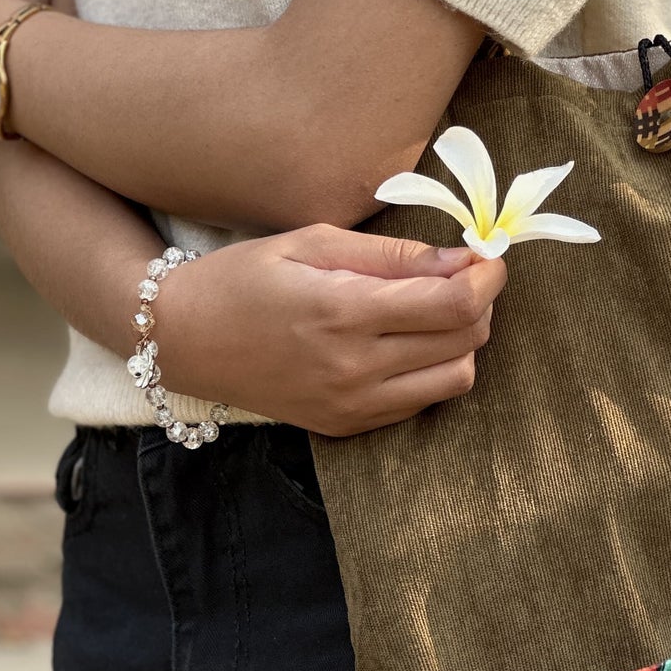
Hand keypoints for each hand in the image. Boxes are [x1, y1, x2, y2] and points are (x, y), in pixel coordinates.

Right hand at [151, 224, 507, 434]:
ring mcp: (351, 405)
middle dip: (478, 302)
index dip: (487, 276)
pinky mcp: (345, 426)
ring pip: (456, 378)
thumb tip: (463, 260)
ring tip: (433, 311)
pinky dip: (432, 370)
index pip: (455, 304)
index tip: (488, 256)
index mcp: (345, 312)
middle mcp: (354, 368)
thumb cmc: (245, 278)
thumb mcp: (313, 244)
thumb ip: (393, 255)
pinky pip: (421, 402)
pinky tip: (405, 344)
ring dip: (461, 341)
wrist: (183, 339)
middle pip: (466, 340)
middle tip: (458, 276)